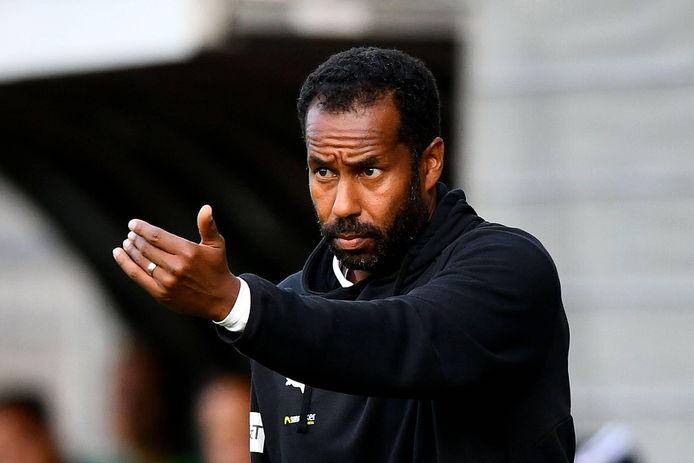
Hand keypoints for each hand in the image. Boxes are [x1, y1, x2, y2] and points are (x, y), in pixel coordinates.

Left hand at [112, 205, 239, 320]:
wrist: (220, 299)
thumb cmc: (217, 268)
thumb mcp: (217, 245)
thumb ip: (208, 226)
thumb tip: (206, 207)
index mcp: (188, 252)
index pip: (158, 236)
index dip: (143, 229)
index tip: (133, 224)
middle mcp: (176, 266)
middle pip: (147, 248)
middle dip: (136, 239)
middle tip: (131, 234)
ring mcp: (167, 281)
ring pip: (141, 261)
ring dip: (130, 250)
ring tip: (127, 243)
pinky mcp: (161, 293)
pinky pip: (137, 276)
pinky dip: (125, 264)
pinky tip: (119, 254)